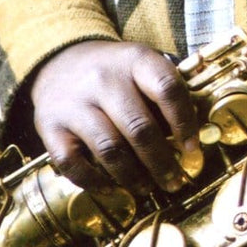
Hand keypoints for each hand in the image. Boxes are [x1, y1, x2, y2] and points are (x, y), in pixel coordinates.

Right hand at [31, 40, 202, 193]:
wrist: (60, 61)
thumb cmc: (113, 72)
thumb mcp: (141, 66)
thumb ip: (165, 93)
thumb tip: (195, 136)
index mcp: (134, 59)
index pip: (167, 88)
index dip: (185, 122)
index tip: (192, 150)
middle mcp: (103, 78)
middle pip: (139, 127)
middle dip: (161, 162)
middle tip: (174, 181)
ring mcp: (74, 103)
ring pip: (110, 149)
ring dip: (132, 176)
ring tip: (145, 187)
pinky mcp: (50, 127)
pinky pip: (73, 163)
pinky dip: (94, 181)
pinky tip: (111, 187)